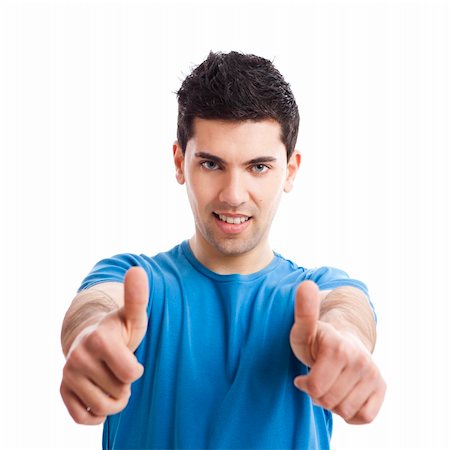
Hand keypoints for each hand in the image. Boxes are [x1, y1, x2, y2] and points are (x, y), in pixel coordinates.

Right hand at [60, 267, 148, 423]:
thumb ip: (138, 297)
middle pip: (119, 393)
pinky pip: (84, 417)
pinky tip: (99, 395)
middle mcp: (78, 356)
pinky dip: (96, 413)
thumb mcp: (133, 316)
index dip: (136, 370)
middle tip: (119, 367)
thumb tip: (137, 270)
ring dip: (114, 399)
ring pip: (104, 408)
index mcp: (99, 338)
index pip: (131, 374)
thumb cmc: (121, 329)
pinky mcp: (62, 390)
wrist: (95, 339)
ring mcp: (68, 374)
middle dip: (125, 385)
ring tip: (112, 379)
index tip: (129, 356)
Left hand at [289, 281, 385, 423]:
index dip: (305, 385)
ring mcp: (374, 373)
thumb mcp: (303, 328)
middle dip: (318, 394)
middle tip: (318, 378)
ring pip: (345, 410)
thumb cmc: (317, 339)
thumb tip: (306, 285)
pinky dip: (351, 412)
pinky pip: (364, 417)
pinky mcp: (382, 386)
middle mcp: (361, 360)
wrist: (342, 340)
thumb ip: (303, 311)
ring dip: (333, 402)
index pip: (316, 389)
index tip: (303, 375)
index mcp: (339, 347)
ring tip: (331, 382)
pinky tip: (345, 393)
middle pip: (329, 401)